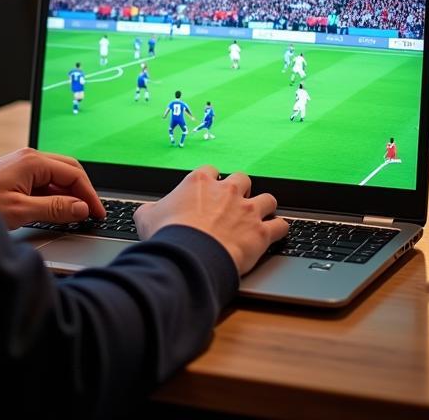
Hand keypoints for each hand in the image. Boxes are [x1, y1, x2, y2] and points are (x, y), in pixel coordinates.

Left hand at [0, 148, 105, 229]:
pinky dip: (55, 195)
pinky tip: (57, 211)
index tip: (98, 213)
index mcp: (33, 161)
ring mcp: (22, 165)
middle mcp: (29, 158)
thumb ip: (54, 208)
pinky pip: (43, 182)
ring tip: (78, 215)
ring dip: (69, 194)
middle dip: (83, 191)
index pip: (73, 173)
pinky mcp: (15, 175)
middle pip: (68, 170)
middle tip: (93, 213)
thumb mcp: (21, 211)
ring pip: (56, 177)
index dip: (89, 194)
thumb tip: (81, 208)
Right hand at [134, 166, 288, 275]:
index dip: (212, 182)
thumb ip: (151, 208)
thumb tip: (147, 212)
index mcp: (200, 181)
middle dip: (240, 191)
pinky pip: (281, 226)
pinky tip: (275, 234)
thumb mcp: (147, 216)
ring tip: (259, 217)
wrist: (190, 256)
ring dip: (264, 207)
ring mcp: (248, 210)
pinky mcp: (261, 232)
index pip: (212, 171)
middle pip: (243, 179)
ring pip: (267, 199)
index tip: (209, 193)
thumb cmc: (169, 235)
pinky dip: (279, 230)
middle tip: (234, 205)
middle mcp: (228, 190)